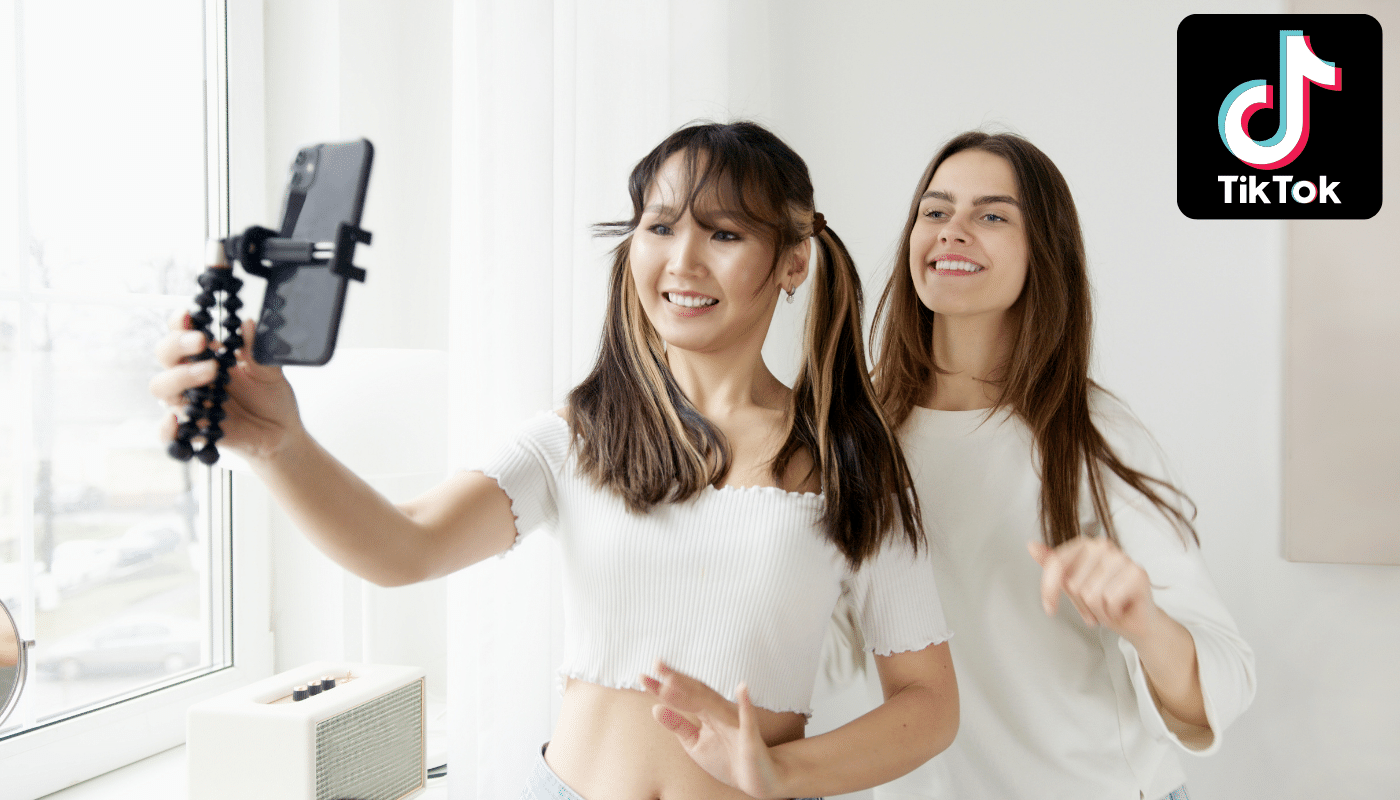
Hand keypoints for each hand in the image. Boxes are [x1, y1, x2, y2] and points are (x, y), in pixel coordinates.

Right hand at [148, 310, 301, 461]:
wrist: (281, 430)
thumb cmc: (271, 396)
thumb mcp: (270, 372)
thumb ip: (257, 351)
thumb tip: (248, 323)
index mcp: (207, 356)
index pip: (182, 333)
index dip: (179, 322)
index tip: (189, 314)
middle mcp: (192, 376)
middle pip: (165, 355)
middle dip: (178, 344)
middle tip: (202, 342)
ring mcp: (190, 402)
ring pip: (162, 387)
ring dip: (179, 376)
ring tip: (210, 371)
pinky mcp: (194, 430)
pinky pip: (168, 433)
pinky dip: (166, 429)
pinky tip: (176, 421)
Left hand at [642, 661, 782, 799]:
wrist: (757, 779)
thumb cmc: (727, 759)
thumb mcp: (695, 743)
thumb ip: (677, 725)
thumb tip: (654, 708)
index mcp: (706, 713)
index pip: (682, 695)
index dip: (663, 686)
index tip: (643, 676)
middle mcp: (719, 713)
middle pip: (696, 691)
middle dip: (677, 679)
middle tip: (657, 664)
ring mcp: (735, 723)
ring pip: (714, 703)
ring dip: (697, 691)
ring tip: (676, 679)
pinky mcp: (750, 737)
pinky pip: (749, 719)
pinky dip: (746, 704)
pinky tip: (742, 688)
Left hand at [1028, 537, 1160, 640]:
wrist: (1136, 622)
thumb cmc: (1104, 602)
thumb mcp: (1072, 584)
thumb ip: (1053, 565)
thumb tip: (1031, 546)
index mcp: (1085, 545)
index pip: (1056, 563)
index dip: (1048, 589)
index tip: (1049, 608)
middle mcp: (1103, 546)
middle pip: (1073, 583)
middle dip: (1081, 604)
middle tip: (1095, 607)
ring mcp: (1122, 558)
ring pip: (1091, 594)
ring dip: (1097, 611)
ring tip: (1107, 609)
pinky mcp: (1137, 573)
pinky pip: (1109, 600)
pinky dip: (1111, 613)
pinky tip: (1120, 609)